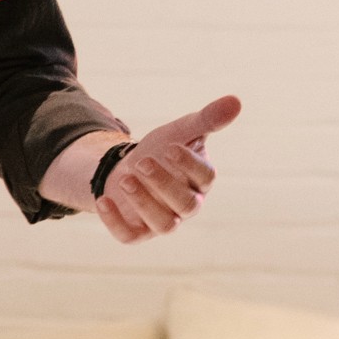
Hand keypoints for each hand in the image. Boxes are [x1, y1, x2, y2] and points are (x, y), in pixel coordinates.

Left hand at [89, 95, 240, 245]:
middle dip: (164, 184)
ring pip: (164, 225)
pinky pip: (130, 237)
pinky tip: (103, 201)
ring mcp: (163, 221)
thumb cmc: (162, 151)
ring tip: (125, 178)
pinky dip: (115, 222)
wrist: (130, 167)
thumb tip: (236, 100)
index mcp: (200, 180)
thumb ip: (206, 119)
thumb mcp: (180, 131)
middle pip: (186, 204)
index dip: (189, 164)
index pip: (205, 177)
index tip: (170, 147)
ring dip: (144, 203)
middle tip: (142, 162)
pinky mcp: (138, 232)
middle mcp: (187, 205)